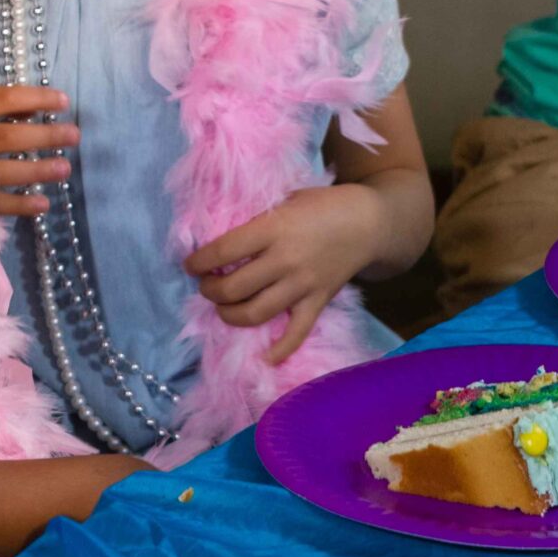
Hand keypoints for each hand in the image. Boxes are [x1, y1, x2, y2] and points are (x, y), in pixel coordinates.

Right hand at [0, 86, 77, 217]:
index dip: (37, 98)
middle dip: (45, 136)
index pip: (3, 99)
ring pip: (4, 172)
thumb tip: (31, 110)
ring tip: (64, 169)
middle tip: (73, 136)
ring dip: (38, 171)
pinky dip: (20, 206)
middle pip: (9, 137)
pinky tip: (43, 205)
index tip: (64, 101)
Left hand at [184, 185, 379, 364]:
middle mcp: (285, 259)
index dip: (199, 262)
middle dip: (211, 291)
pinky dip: (280, 349)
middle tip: (207, 286)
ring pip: (257, 313)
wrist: (368, 222)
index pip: (224, 251)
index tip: (190, 265)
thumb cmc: (321, 205)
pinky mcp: (318, 301)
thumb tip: (219, 235)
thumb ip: (257, 218)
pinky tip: (263, 358)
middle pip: (235, 287)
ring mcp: (303, 284)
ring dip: (230, 315)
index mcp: (274, 228)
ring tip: (223, 308)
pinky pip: (297, 332)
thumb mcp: (284, 198)